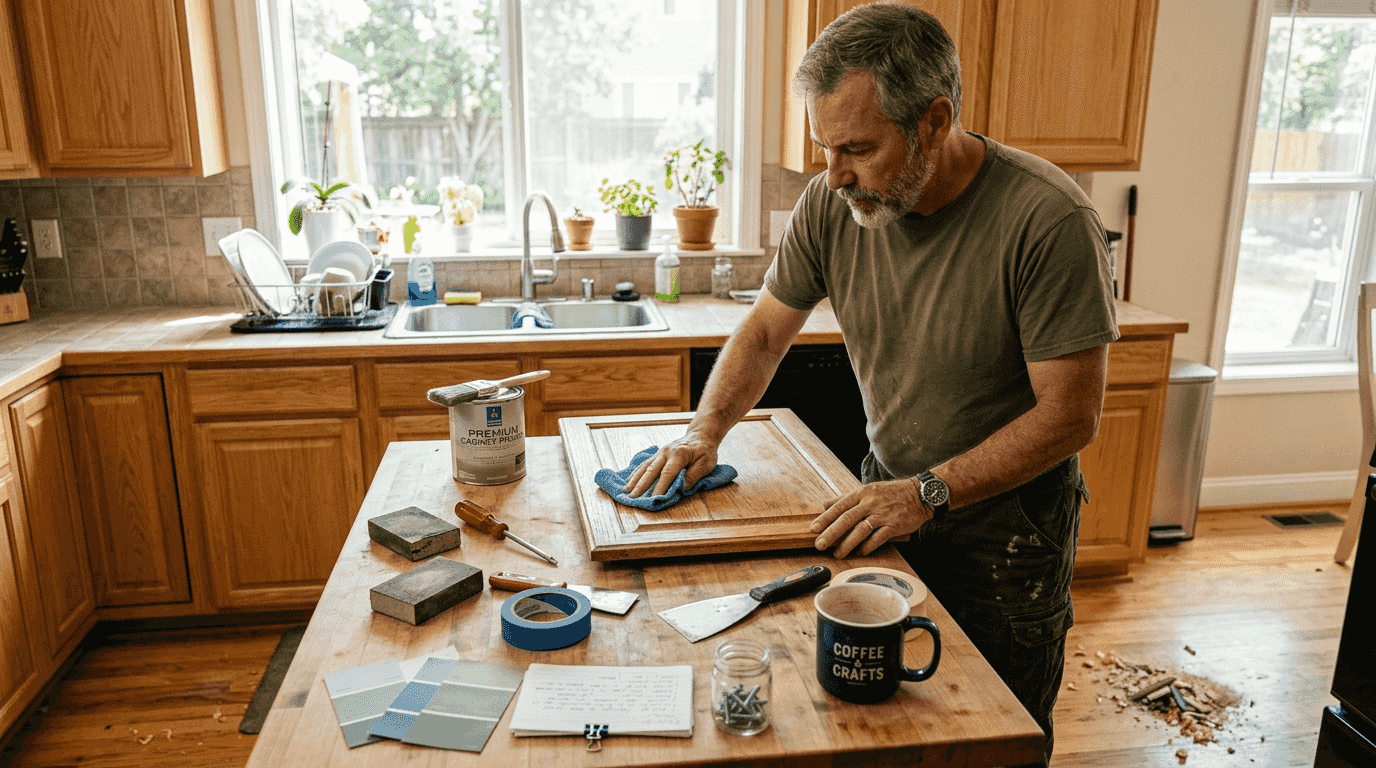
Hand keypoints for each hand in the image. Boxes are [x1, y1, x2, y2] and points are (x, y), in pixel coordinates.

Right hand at [624, 432, 719, 497]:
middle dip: (641, 485)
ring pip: (645, 466)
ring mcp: (660, 452)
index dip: (660, 486)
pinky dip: (636, 473)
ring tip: (625, 490)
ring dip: (635, 479)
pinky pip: (644, 464)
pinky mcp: (658, 454)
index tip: (653, 498)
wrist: (700, 435)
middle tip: (633, 497)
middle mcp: (666, 452)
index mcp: (679, 454)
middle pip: (651, 470)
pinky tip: (629, 480)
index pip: (667, 473)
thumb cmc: (705, 451)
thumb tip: (681, 488)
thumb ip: (694, 475)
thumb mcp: (706, 463)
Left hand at [809, 478, 930, 557]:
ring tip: (837, 554)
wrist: (919, 494)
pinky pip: (878, 538)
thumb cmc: (891, 493)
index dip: (825, 518)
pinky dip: (868, 546)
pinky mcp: (894, 525)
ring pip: (861, 530)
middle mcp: (870, 503)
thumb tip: (825, 504)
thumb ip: (846, 498)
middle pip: (847, 519)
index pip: (839, 506)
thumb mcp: (867, 490)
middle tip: (819, 544)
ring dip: (847, 544)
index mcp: (862, 493)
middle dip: (831, 533)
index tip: (814, 529)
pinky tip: (861, 552)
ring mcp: (883, 514)